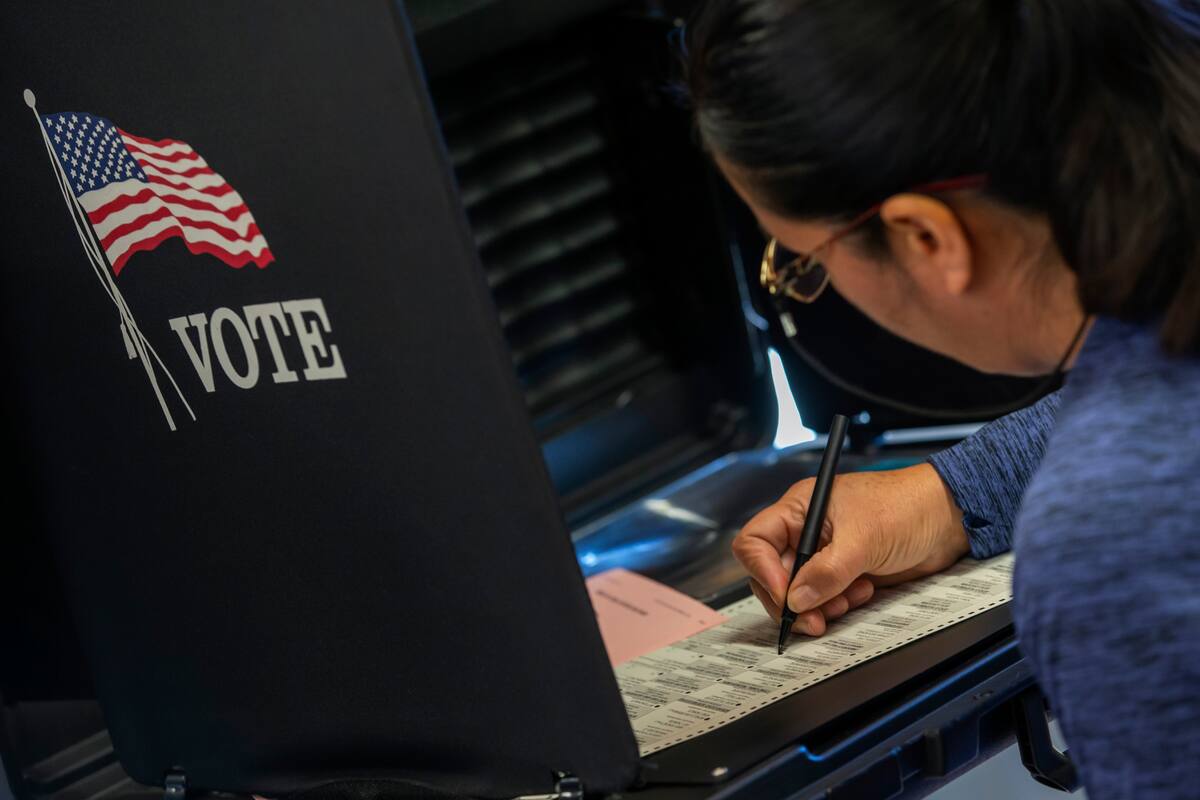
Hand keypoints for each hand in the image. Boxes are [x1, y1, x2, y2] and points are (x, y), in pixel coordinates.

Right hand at [732, 463, 969, 635]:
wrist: (948, 519)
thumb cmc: (906, 506)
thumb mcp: (864, 538)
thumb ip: (827, 571)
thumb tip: (796, 600)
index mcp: (800, 509)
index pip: (756, 541)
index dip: (762, 571)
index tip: (786, 596)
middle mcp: (806, 532)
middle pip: (771, 574)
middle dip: (791, 600)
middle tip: (814, 619)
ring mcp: (824, 555)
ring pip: (798, 592)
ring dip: (819, 605)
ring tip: (849, 600)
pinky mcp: (843, 574)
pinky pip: (824, 600)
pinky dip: (837, 606)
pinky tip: (862, 594)